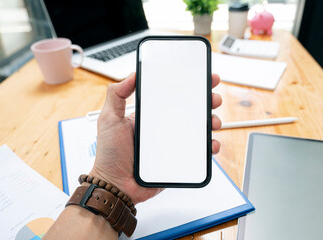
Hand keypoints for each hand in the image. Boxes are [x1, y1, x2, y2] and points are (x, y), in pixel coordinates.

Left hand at [90, 73, 222, 203]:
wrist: (117, 186)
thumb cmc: (110, 155)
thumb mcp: (109, 119)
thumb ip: (116, 95)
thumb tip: (133, 74)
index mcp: (149, 116)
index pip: (172, 95)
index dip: (188, 85)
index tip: (200, 76)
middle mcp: (162, 127)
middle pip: (190, 110)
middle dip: (206, 101)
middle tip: (212, 98)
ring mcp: (172, 143)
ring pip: (198, 130)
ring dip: (211, 122)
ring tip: (213, 122)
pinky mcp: (178, 158)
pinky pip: (198, 151)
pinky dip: (209, 147)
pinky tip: (210, 144)